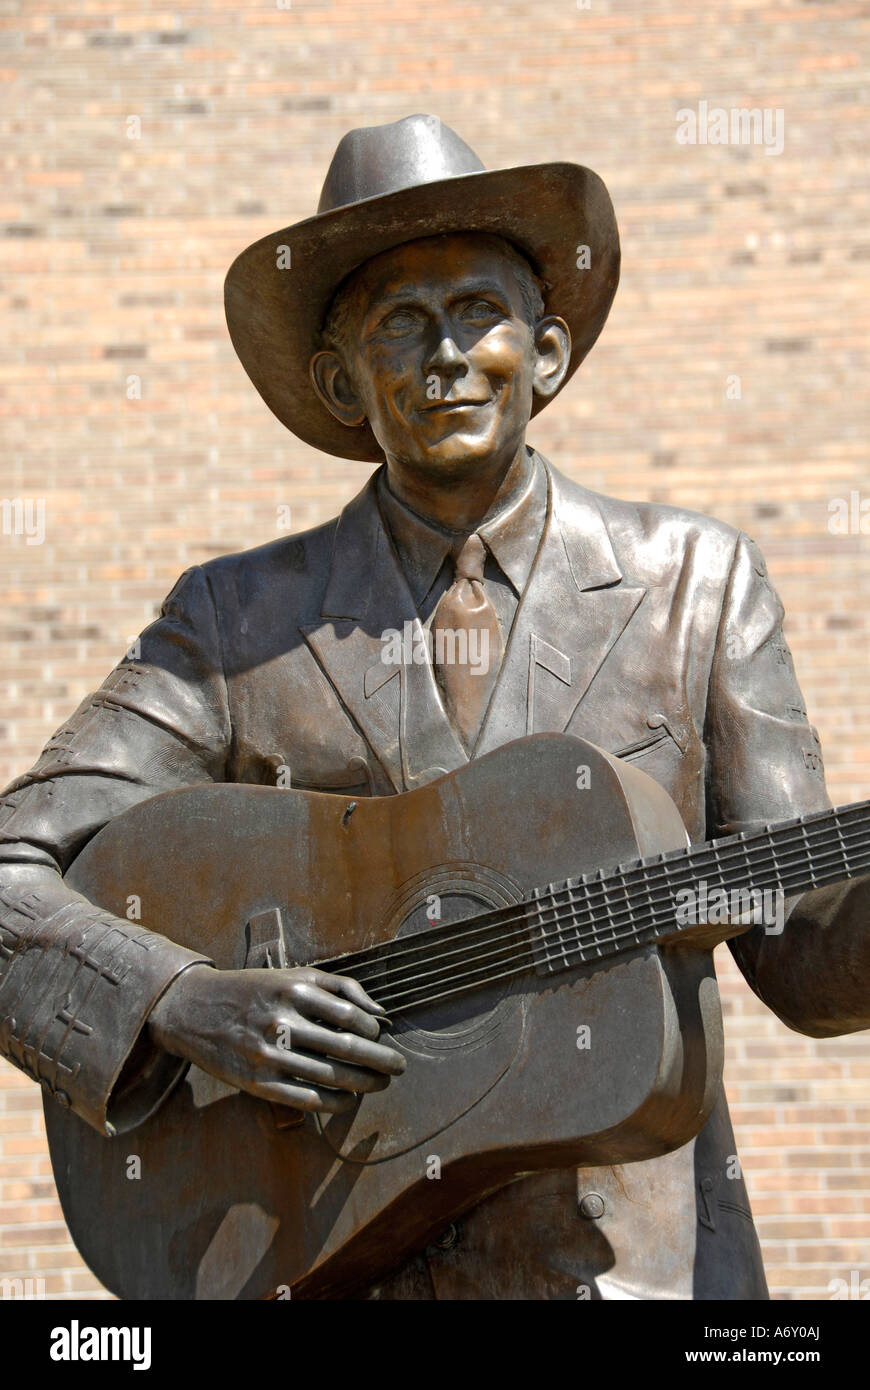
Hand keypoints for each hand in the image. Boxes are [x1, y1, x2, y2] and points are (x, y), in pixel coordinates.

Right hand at [148, 963, 404, 1112]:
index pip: (351, 1016)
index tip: (382, 1036)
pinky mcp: (257, 1083)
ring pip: (331, 1076)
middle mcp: (282, 1022)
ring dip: (364, 1084)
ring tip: (379, 1084)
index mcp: (294, 991)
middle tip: (399, 1067)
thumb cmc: (253, 991)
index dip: (374, 1031)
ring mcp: (268, 1055)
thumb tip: (379, 1013)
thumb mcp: (292, 975)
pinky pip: (306, 1099)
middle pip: (346, 1047)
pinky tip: (349, 1101)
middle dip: (381, 1061)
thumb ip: (338, 986)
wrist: (193, 1009)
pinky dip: (335, 1103)